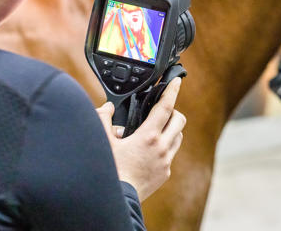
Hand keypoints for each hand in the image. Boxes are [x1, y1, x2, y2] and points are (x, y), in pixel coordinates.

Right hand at [96, 77, 185, 200]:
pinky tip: (150, 149)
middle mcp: (162, 148)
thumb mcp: (102, 142)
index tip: (177, 81)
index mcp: (148, 137)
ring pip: (178, 137)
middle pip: (179, 120)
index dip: (172, 91)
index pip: (165, 107)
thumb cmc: (109, 171)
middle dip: (173, 111)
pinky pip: (171, 154)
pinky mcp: (165, 174)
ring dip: (171, 129)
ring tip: (156, 128)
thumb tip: (108, 108)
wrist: (117, 199)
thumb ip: (103, 119)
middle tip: (162, 109)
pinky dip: (166, 146)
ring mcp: (166, 162)